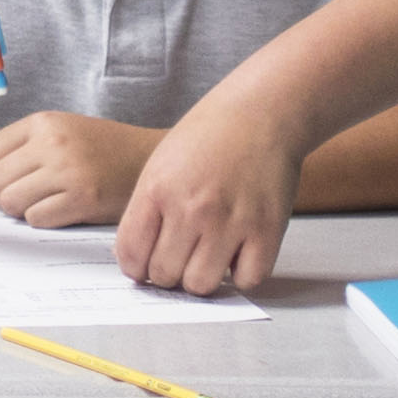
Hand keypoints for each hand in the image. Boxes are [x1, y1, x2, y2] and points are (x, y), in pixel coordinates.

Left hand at [0, 112, 158, 226]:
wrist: (147, 159)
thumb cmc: (100, 147)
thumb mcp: (56, 132)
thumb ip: (9, 147)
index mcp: (43, 122)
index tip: (7, 178)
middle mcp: (53, 143)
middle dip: (4, 194)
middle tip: (28, 192)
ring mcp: (68, 172)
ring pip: (11, 203)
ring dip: (22, 208)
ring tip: (45, 200)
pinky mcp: (82, 199)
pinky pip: (36, 219)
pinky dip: (43, 219)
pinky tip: (62, 208)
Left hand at [108, 101, 307, 295]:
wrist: (261, 112)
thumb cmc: (210, 137)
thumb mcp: (160, 165)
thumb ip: (145, 211)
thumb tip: (134, 260)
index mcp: (157, 190)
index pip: (131, 256)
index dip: (135, 268)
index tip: (145, 265)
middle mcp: (191, 208)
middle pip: (164, 275)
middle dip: (167, 274)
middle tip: (179, 258)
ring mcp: (230, 221)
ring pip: (201, 285)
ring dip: (202, 278)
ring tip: (207, 256)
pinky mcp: (267, 230)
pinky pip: (247, 280)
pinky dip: (241, 274)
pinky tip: (238, 253)